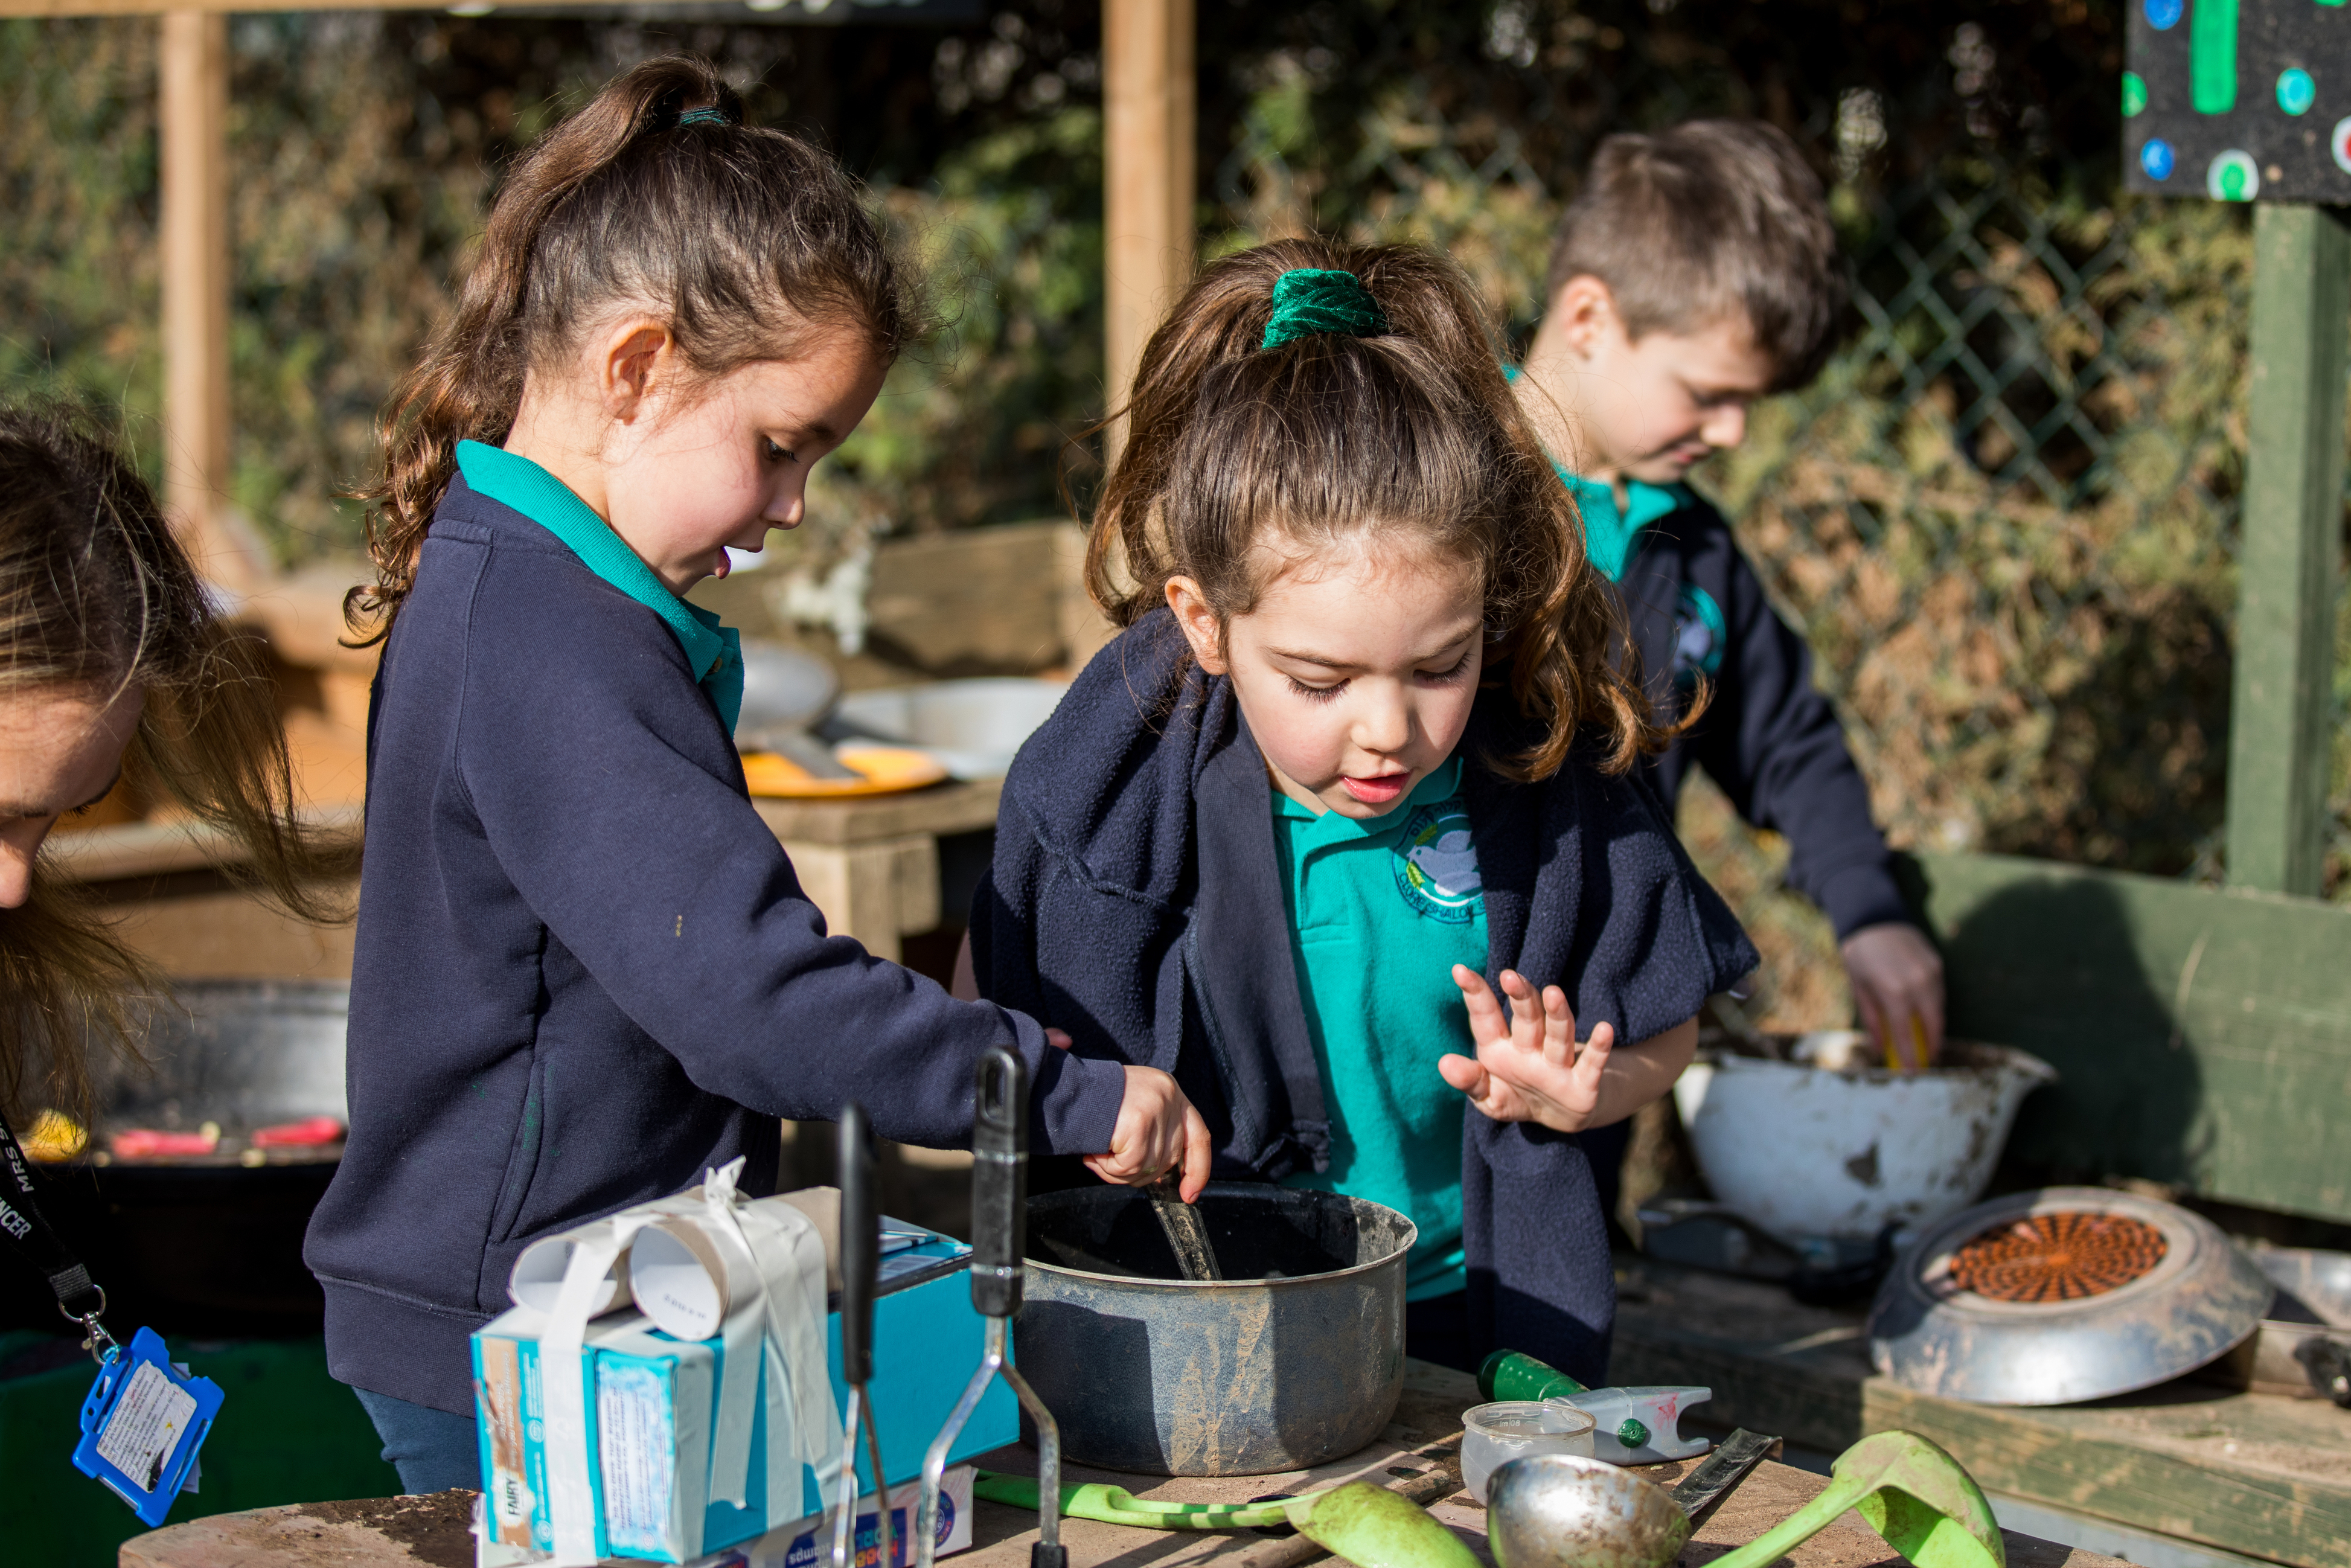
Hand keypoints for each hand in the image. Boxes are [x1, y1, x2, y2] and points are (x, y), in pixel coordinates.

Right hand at [1083, 1064, 1212, 1201]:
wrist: (1063, 1086)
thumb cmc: (1093, 1100)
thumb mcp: (1135, 1103)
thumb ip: (1155, 1130)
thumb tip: (1164, 1173)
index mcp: (1170, 1091)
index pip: (1199, 1137)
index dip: (1198, 1169)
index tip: (1190, 1194)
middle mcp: (1169, 1098)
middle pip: (1168, 1159)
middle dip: (1140, 1173)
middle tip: (1112, 1163)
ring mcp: (1155, 1110)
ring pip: (1147, 1167)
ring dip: (1118, 1170)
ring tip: (1099, 1152)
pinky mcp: (1138, 1124)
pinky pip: (1129, 1167)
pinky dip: (1109, 1168)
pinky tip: (1095, 1152)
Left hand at [1438, 966, 1614, 1133]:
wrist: (1559, 1119)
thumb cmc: (1518, 1096)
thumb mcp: (1489, 1097)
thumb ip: (1470, 1081)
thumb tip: (1444, 1064)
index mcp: (1501, 1048)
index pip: (1486, 1017)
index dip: (1475, 994)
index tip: (1460, 970)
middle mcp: (1530, 1049)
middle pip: (1526, 1018)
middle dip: (1520, 997)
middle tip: (1510, 976)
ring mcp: (1558, 1064)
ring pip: (1557, 1034)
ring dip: (1556, 1015)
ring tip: (1553, 993)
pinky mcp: (1583, 1084)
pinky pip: (1591, 1064)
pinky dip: (1598, 1048)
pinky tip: (1605, 1030)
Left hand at [1841, 922, 1944, 1069]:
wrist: (1873, 917)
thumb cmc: (1860, 956)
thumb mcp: (1859, 989)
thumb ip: (1873, 1021)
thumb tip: (1881, 1050)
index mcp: (1894, 992)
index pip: (1907, 1034)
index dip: (1910, 1056)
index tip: (1910, 1073)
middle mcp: (1918, 984)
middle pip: (1933, 1025)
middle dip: (1931, 1046)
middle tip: (1924, 1061)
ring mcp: (1932, 973)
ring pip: (1940, 1010)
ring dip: (1934, 1028)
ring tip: (1926, 1042)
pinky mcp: (1938, 964)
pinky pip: (1940, 994)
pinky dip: (1934, 1008)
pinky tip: (1925, 1016)